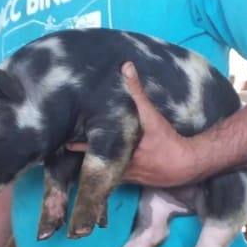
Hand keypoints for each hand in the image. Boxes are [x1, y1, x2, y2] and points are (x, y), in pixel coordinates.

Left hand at [67, 62, 197, 186]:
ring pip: (102, 169)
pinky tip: (102, 167)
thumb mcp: (150, 114)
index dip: (74, 143)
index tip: (62, 138)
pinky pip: (114, 175)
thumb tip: (126, 66)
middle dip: (79, 153)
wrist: (185, 164)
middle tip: (62, 146)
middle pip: (92, 160)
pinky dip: (107, 170)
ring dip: (92, 163)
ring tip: (76, 157)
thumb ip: (137, 91)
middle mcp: (117, 164)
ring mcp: (123, 174)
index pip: (89, 146)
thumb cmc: (165, 139)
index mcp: (117, 148)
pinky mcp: (131, 180)